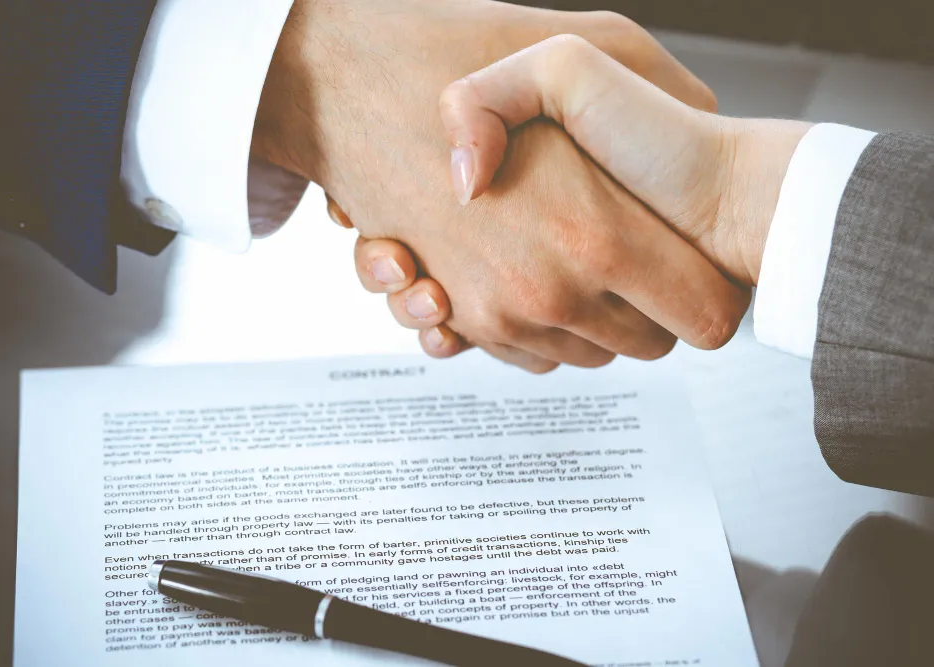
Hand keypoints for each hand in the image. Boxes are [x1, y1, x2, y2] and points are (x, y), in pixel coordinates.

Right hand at [361, 34, 811, 362]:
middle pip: (650, 344)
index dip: (712, 292)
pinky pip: (527, 355)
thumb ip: (675, 88)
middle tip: (641, 258)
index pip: (708, 317)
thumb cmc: (461, 60)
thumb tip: (701, 142)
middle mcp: (551, 291)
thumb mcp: (602, 45)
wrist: (337, 83)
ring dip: (590, 319)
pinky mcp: (456, 316)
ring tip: (580, 257)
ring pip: (586, 355)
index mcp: (602, 235)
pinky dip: (534, 328)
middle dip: (652, 307)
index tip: (703, 267)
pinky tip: (527, 274)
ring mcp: (499, 313)